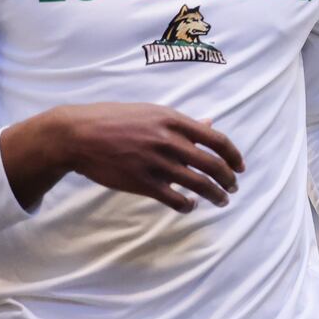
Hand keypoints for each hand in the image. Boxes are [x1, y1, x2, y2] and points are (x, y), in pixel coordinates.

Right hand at [1, 103, 242, 212]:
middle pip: (212, 164)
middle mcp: (169, 141)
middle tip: (234, 187)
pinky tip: (191, 206)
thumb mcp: (151, 112)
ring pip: (198, 184)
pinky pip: (175, 199)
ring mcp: (156, 163)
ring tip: (222, 200)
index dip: (234, 155)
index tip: (240, 166)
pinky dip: (188, 205)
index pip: (217, 140)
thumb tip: (209, 124)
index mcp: (174, 120)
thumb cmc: (115, 119)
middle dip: (228, 179)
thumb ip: (182, 122)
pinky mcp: (142, 182)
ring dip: (216, 195)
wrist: (78, 134)